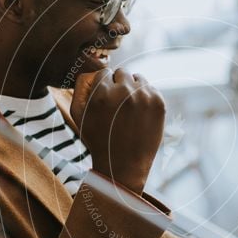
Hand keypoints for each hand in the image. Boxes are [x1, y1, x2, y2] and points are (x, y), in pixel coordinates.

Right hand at [71, 68, 165, 193]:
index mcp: (102, 93)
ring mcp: (143, 96)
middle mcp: (124, 91)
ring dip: (133, 89)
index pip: (104, 73)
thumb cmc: (98, 140)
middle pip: (122, 72)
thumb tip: (92, 71)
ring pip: (138, 78)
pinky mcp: (158, 102)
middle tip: (117, 105)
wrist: (123, 165)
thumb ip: (80, 88)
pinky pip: (151, 88)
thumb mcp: (78, 115)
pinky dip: (146, 97)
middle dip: (118, 85)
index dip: (104, 86)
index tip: (106, 100)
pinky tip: (140, 114)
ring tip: (129, 109)